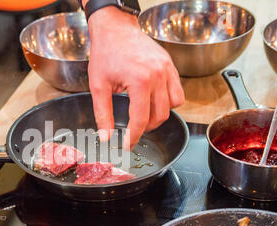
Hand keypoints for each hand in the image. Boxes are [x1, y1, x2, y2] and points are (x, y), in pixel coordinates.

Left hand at [87, 7, 184, 149]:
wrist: (115, 29)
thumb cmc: (106, 53)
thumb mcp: (98, 86)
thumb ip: (103, 114)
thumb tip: (106, 137)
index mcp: (140, 81)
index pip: (140, 120)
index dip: (133, 137)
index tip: (127, 146)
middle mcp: (158, 75)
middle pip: (160, 116)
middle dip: (146, 128)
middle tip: (133, 130)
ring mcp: (167, 70)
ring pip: (174, 106)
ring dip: (160, 116)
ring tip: (144, 116)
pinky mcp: (170, 66)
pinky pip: (178, 92)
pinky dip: (169, 101)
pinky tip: (154, 101)